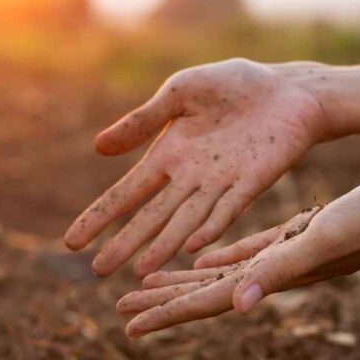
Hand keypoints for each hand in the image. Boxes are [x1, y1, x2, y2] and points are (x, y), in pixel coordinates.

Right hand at [64, 58, 328, 276]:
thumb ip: (142, 122)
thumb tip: (97, 148)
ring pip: (185, 221)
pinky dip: (210, 226)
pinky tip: (191, 245)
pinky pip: (228, 208)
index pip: (127, 193)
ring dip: (163, 246)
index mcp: (168, 156)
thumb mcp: (179, 94)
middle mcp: (190, 178)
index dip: (100, 217)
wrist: (287, 89)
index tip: (72, 242)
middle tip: (98, 272)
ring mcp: (220, 184)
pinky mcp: (252, 182)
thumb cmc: (233, 87)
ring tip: (139, 271)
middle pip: (152, 217)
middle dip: (125, 243)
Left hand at [117, 179, 359, 336]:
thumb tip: (237, 306)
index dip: (165, 315)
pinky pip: (242, 255)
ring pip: (216, 276)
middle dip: (160, 303)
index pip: (205, 303)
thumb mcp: (317, 241)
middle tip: (119, 311)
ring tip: (146, 287)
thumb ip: (277, 272)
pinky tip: (198, 260)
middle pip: (201, 295)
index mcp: (267, 279)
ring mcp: (279, 258)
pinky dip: (215, 259)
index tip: (126, 326)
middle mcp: (268, 275)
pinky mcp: (289, 239)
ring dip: (180, 283)